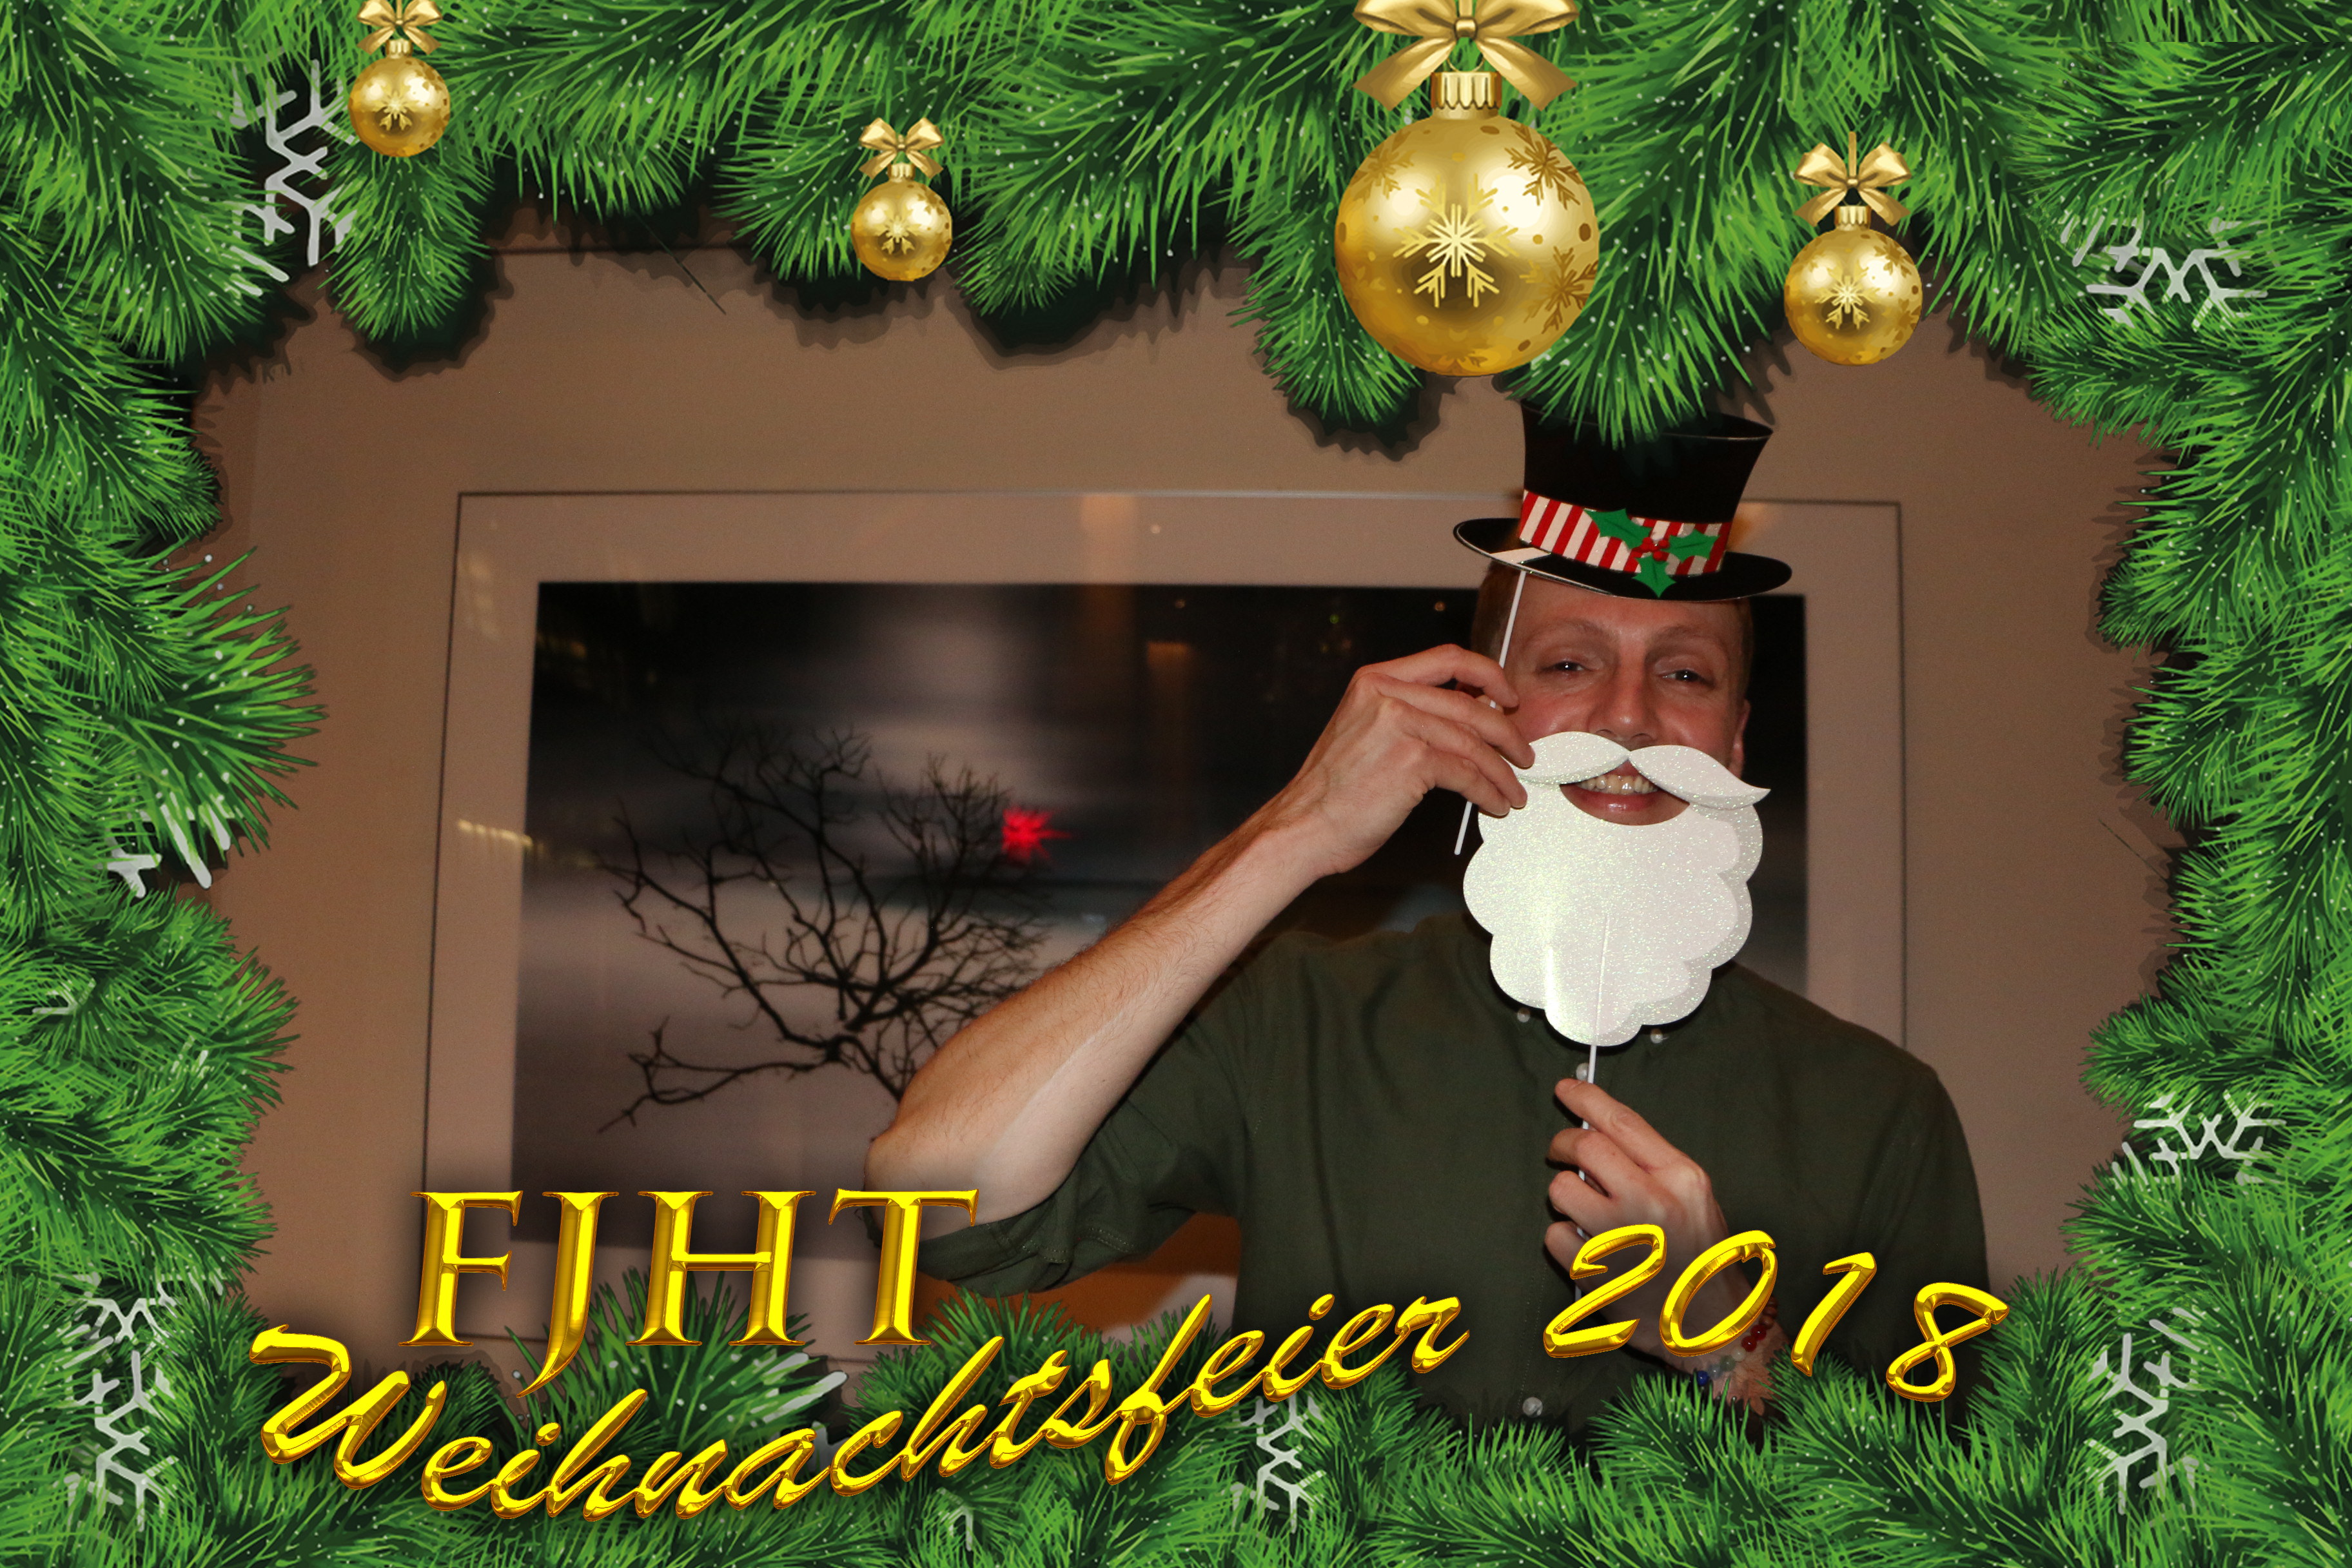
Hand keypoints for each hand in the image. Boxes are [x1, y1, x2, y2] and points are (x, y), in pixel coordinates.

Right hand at [1255, 645, 1530, 877]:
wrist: (1303, 825)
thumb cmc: (1333, 790)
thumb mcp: (1364, 730)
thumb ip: (1406, 712)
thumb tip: (1467, 717)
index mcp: (1375, 680)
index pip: (1448, 658)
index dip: (1488, 674)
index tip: (1507, 697)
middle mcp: (1386, 695)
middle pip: (1470, 705)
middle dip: (1507, 733)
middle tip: (1523, 753)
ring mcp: (1399, 725)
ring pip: (1474, 742)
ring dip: (1502, 771)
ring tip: (1513, 789)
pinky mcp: (1411, 762)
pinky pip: (1467, 773)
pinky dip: (1488, 791)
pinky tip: (1494, 803)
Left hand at [1545, 1079, 1742, 1363]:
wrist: (1714, 1325)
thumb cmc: (1702, 1256)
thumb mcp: (1694, 1197)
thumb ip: (1651, 1163)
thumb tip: (1597, 1132)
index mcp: (1681, 1178)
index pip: (1623, 1123)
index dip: (1587, 1098)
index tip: (1566, 1088)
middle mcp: (1652, 1203)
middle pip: (1585, 1147)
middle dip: (1563, 1143)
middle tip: (1560, 1152)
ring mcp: (1621, 1239)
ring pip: (1562, 1189)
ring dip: (1564, 1194)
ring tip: (1584, 1210)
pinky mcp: (1597, 1274)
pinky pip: (1554, 1235)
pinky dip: (1562, 1237)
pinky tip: (1586, 1247)